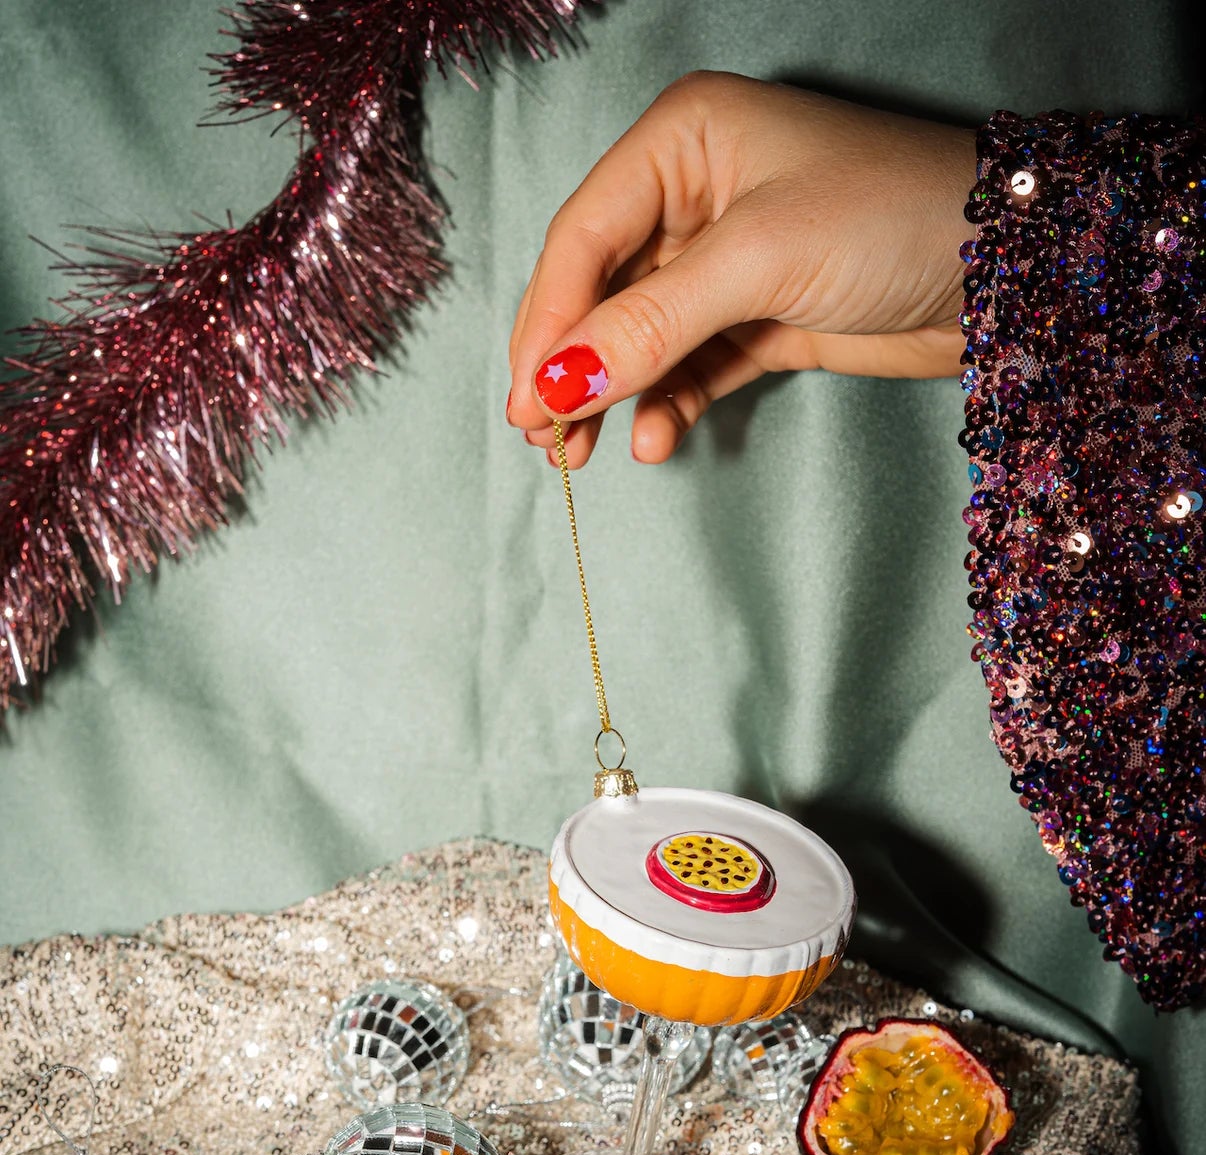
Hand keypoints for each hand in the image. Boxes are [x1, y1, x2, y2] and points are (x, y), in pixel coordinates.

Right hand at [507, 72, 975, 466]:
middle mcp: (694, 193)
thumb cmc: (892, 216)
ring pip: (638, 337)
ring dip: (611, 395)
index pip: (583, 236)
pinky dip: (666, 405)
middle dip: (571, 365)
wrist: (1006, 271)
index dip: (546, 322)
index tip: (525, 400)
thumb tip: (559, 381)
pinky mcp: (760, 318)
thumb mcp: (759, 260)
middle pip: (600, 289)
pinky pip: (689, 367)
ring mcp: (726, 261)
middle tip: (545, 440)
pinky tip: (655, 442)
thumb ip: (652, 323)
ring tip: (585, 456)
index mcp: (681, 140)